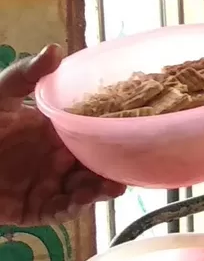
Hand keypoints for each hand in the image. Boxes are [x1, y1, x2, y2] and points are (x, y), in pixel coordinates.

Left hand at [0, 45, 124, 225]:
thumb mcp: (0, 95)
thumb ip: (27, 74)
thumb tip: (57, 48)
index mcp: (55, 133)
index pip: (91, 135)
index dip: (112, 135)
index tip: (133, 132)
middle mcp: (57, 160)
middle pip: (94, 165)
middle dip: (114, 168)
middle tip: (130, 168)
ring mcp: (47, 185)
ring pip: (83, 190)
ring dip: (100, 190)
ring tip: (113, 187)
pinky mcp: (34, 209)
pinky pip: (61, 211)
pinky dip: (75, 207)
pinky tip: (85, 198)